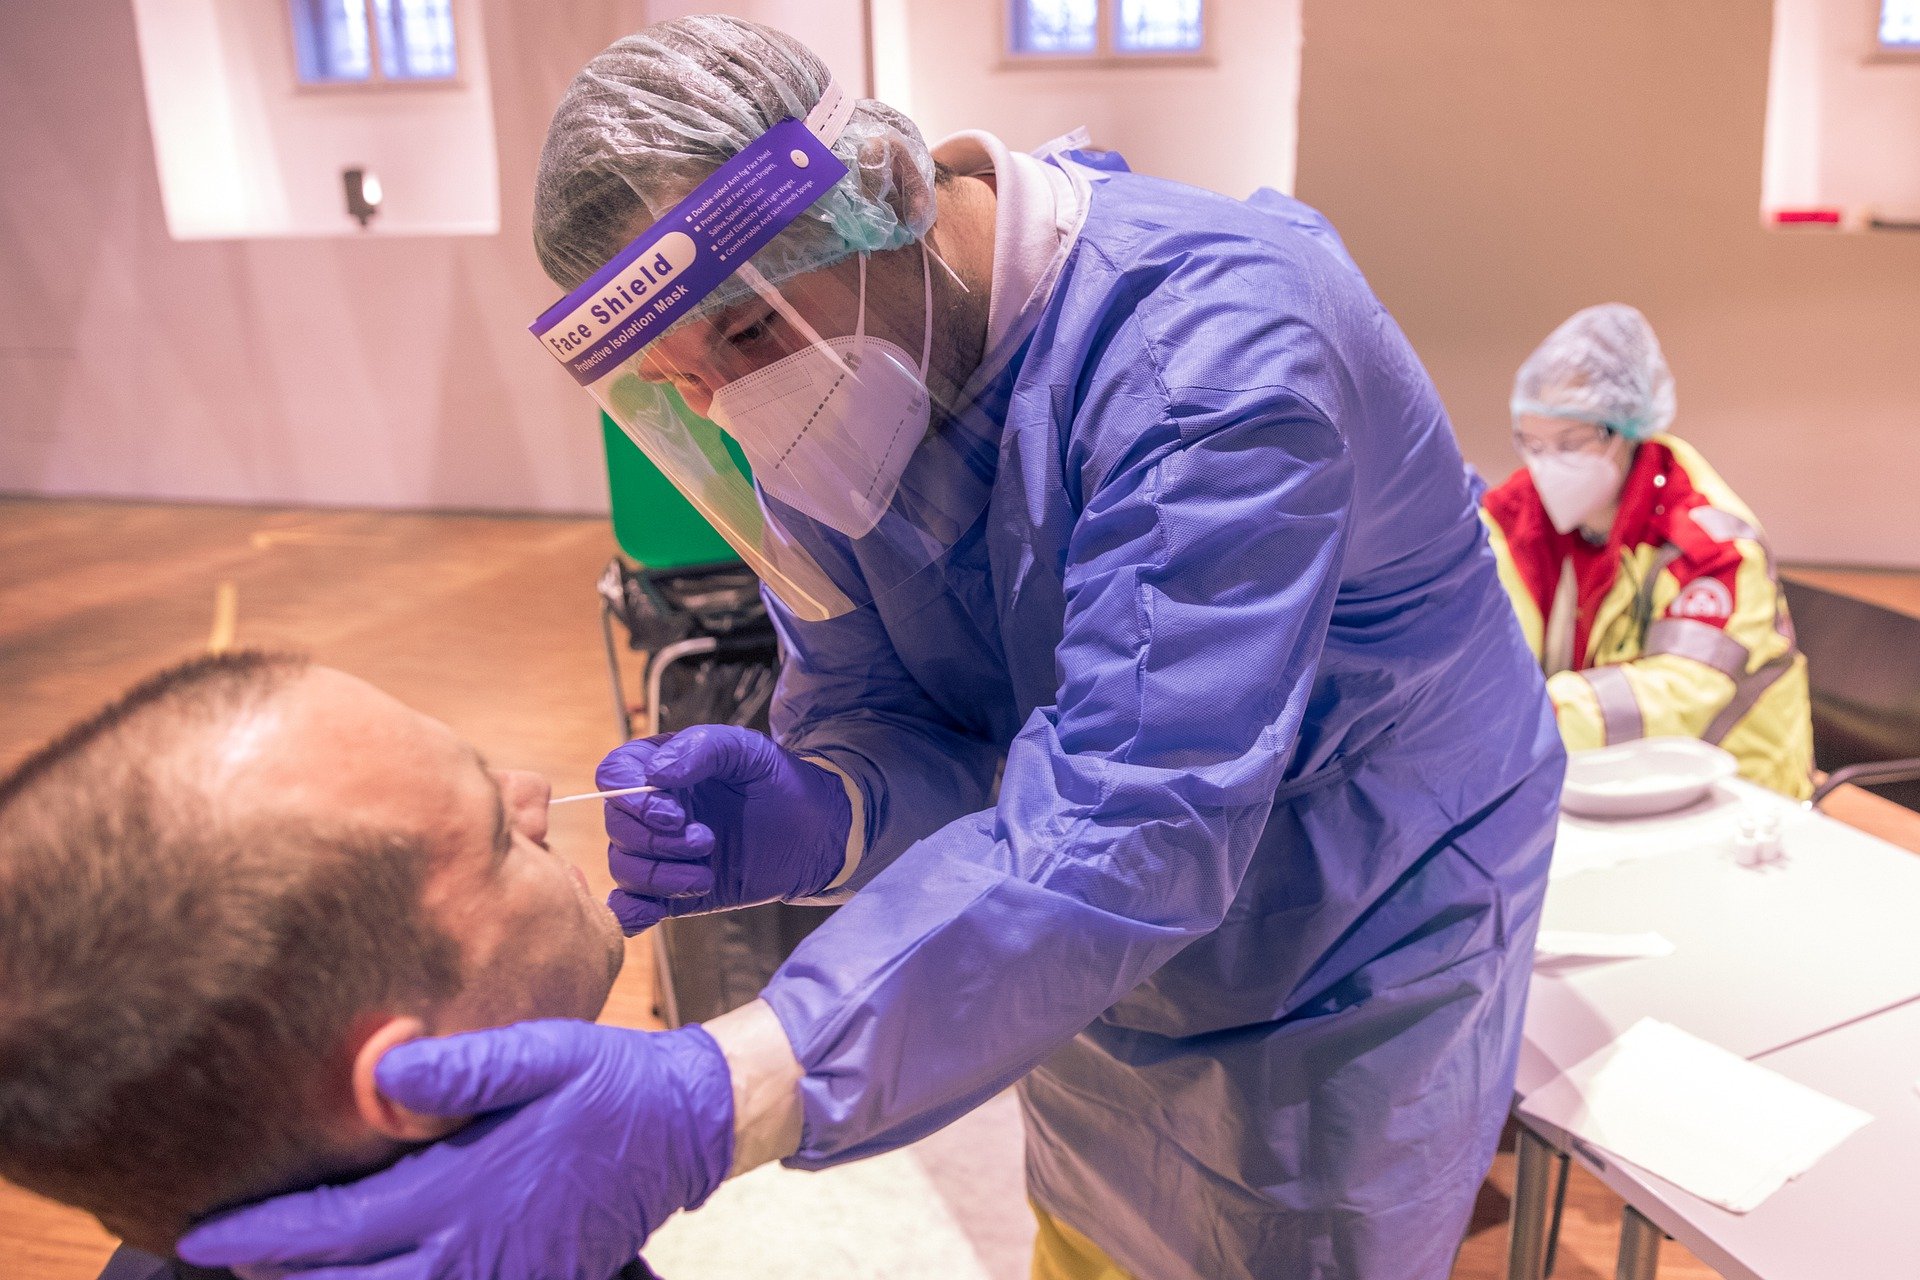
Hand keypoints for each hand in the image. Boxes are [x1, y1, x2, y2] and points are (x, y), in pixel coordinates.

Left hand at [178, 1021, 731, 1278]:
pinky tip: (367, 1277)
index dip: (261, 1235)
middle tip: (221, 1259)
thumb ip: (465, 1068)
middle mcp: (474, 1253)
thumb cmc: (606, 1081)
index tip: (200, 1232)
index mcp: (462, 1192)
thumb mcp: (544, 1051)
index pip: (336, 1229)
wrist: (686, 1128)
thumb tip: (379, 1073)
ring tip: (281, 1272)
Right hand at [598, 724, 852, 934]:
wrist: (816, 834)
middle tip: (705, 840)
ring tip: (705, 873)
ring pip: (624, 867)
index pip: (614, 774)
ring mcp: (661, 852)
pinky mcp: (672, 892)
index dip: (632, 797)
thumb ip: (702, 748)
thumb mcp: (749, 751)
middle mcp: (653, 810)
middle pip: (617, 826)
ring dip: (659, 876)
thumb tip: (656, 774)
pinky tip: (652, 912)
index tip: (673, 813)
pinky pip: (630, 907)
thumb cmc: (780, 783)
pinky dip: (630, 913)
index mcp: (662, 767)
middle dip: (655, 841)